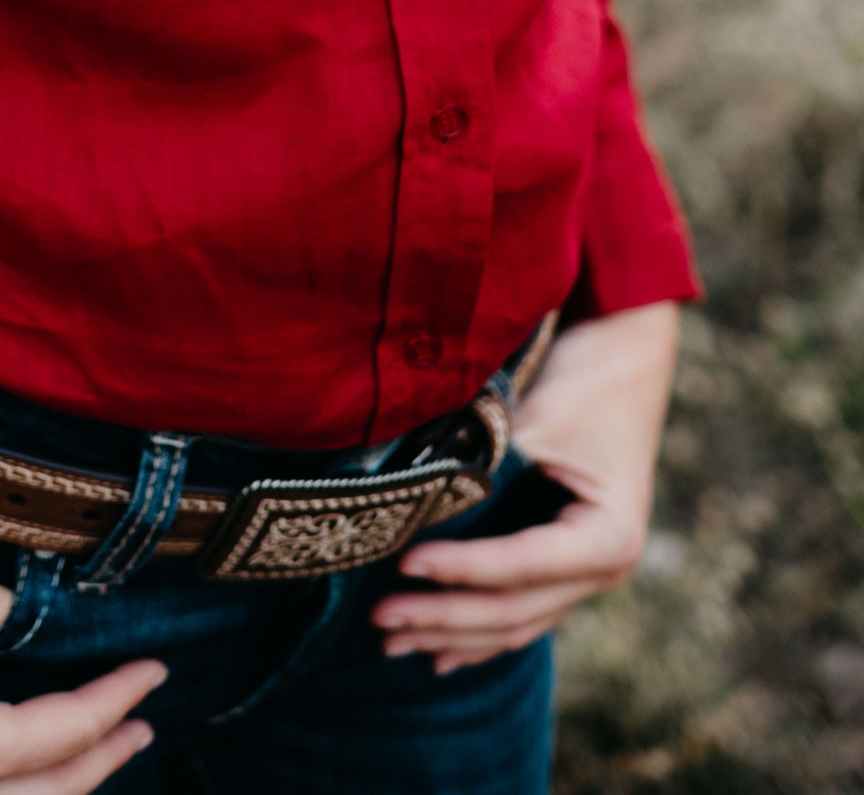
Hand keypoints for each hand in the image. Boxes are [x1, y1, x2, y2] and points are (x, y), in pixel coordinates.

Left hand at [371, 300, 679, 675]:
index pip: (518, 567)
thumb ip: (485, 468)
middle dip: (444, 618)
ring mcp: (588, 572)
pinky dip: (479, 628)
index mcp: (607, 537)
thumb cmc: (582, 380)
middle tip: (380, 621)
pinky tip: (439, 651)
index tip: (401, 565)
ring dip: (453, 633)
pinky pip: (521, 608)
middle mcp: (605, 568)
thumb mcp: (535, 421)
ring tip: (393, 644)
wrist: (622, 352)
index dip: (458, 570)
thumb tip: (412, 501)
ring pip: (514, 620)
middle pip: (514, 610)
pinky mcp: (567, 562)